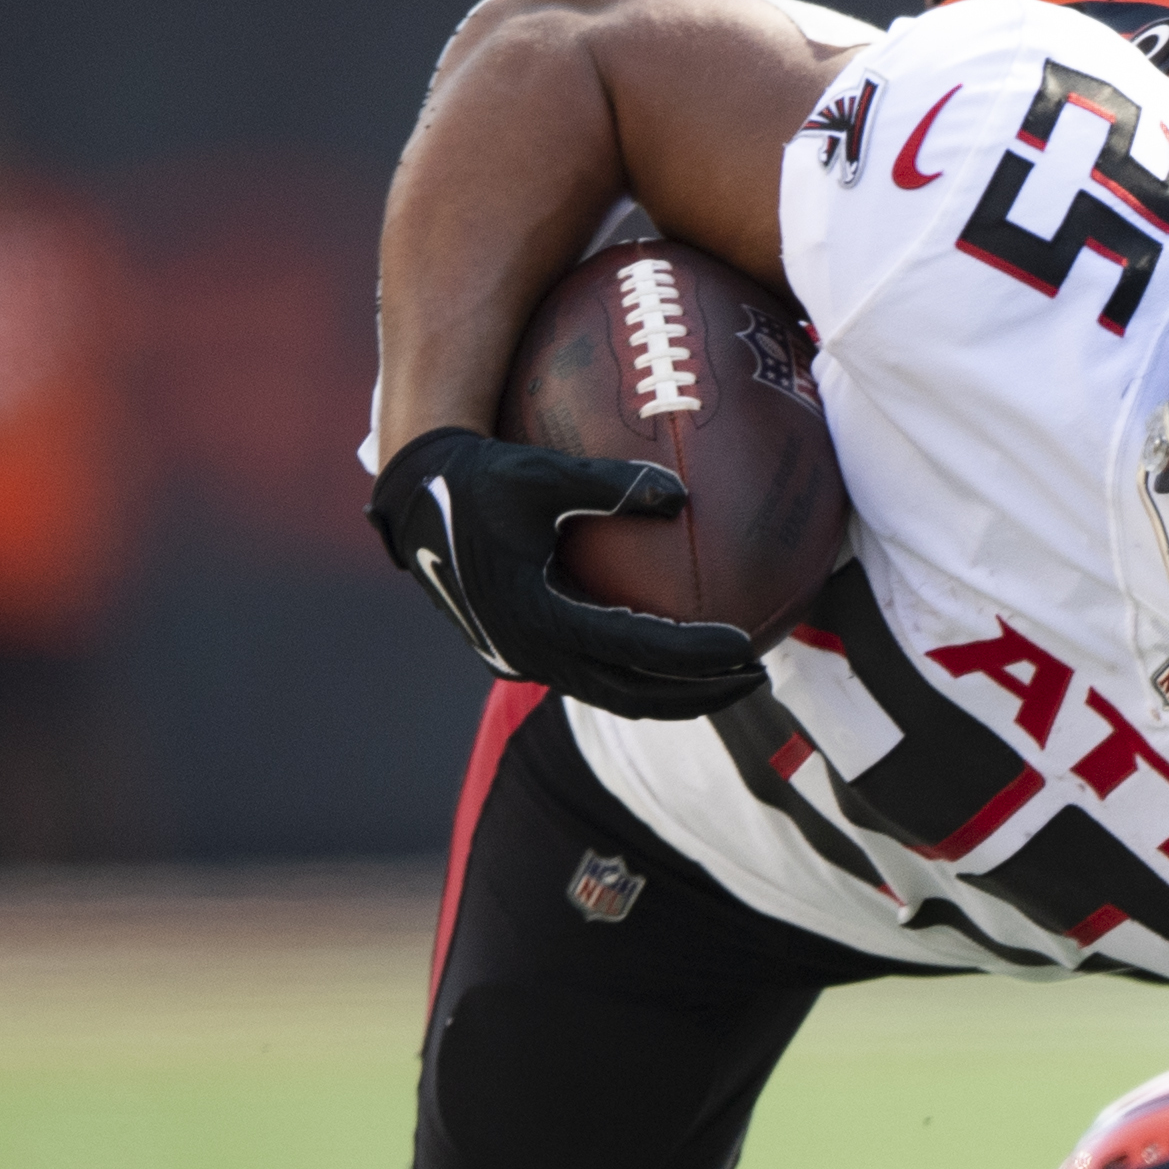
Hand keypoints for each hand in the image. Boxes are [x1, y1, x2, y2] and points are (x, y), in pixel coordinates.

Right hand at [367, 426, 768, 718]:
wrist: (413, 501)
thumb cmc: (476, 479)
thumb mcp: (538, 473)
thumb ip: (609, 483)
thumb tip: (682, 493)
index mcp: (535, 615)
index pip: (634, 648)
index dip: (694, 655)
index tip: (746, 646)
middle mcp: (529, 652)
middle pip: (632, 695)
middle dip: (698, 694)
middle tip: (756, 675)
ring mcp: (522, 661)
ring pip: (612, 695)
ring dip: (671, 693)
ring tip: (729, 676)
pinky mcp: (520, 656)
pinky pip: (591, 677)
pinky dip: (637, 675)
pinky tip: (678, 656)